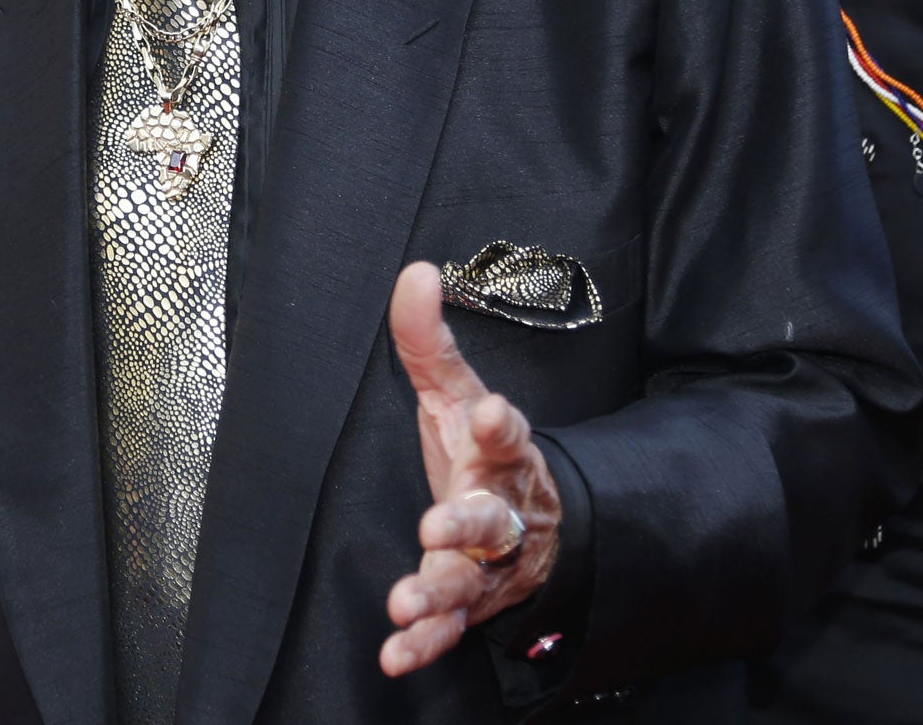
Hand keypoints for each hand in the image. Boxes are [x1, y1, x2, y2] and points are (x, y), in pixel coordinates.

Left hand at [381, 262, 560, 676]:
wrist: (528, 524)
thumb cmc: (479, 452)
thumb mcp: (454, 391)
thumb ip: (427, 340)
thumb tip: (415, 272)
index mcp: (499, 452)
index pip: (507, 432)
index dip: (501, 423)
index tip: (490, 413)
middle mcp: (500, 509)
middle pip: (490, 517)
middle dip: (466, 522)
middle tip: (438, 525)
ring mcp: (489, 563)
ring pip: (469, 579)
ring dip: (437, 591)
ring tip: (404, 602)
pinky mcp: (473, 604)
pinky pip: (450, 628)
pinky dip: (424, 642)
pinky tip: (395, 651)